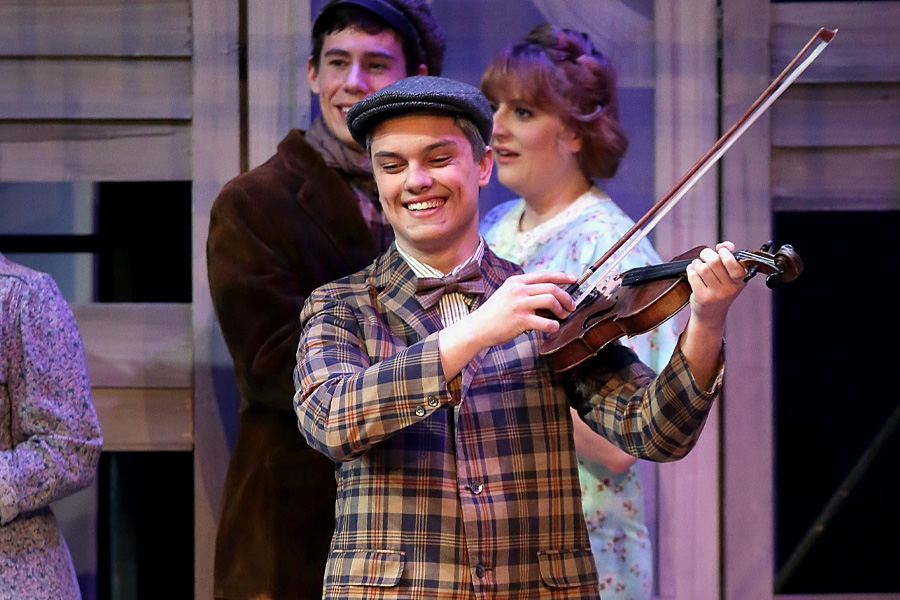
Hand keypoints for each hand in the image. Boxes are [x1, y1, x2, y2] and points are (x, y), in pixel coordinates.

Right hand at [438, 271, 575, 378]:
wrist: (477, 327)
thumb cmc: (494, 313)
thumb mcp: (507, 294)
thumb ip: (525, 291)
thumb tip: (550, 295)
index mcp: (516, 281)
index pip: (545, 275)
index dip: (562, 277)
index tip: (574, 280)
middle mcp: (518, 290)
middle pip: (551, 287)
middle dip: (566, 297)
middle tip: (571, 306)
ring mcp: (519, 304)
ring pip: (551, 300)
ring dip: (561, 309)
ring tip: (563, 316)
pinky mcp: (520, 320)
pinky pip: (545, 322)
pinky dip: (554, 326)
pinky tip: (553, 327)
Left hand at [680, 241, 746, 387]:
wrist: (711, 314)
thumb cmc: (720, 289)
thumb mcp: (730, 276)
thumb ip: (729, 257)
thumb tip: (726, 245)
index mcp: (740, 280)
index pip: (735, 263)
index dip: (725, 252)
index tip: (720, 250)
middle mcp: (730, 288)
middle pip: (715, 261)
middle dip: (706, 254)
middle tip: (704, 255)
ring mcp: (716, 294)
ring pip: (702, 268)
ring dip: (697, 263)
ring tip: (698, 266)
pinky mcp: (703, 298)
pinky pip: (693, 276)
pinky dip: (690, 270)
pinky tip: (693, 273)